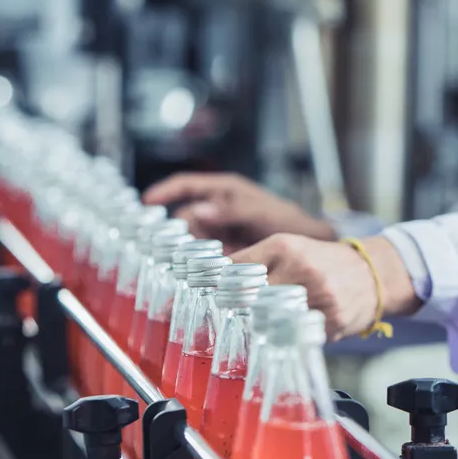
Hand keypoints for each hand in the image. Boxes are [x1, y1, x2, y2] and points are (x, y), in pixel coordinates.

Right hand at [143, 173, 335, 251]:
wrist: (310, 244)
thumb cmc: (287, 219)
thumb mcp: (259, 212)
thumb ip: (229, 210)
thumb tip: (197, 209)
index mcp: (223, 190)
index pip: (186, 185)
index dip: (166, 191)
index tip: (147, 202)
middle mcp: (218, 208)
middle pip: (185, 217)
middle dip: (178, 233)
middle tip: (173, 250)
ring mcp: (220, 229)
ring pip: (191, 239)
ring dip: (188, 252)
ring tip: (187, 265)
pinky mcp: (224, 250)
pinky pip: (203, 256)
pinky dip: (199, 264)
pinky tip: (200, 274)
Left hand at [230, 234, 419, 339]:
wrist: (371, 272)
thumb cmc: (322, 261)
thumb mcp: (289, 248)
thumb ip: (255, 261)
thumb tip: (215, 281)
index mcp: (283, 246)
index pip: (236, 269)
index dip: (219, 287)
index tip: (211, 295)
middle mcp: (299, 266)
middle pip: (249, 297)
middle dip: (237, 309)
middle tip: (233, 315)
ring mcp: (316, 294)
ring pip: (270, 319)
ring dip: (260, 326)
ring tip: (259, 326)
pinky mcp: (331, 319)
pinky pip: (296, 334)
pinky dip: (287, 336)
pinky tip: (286, 333)